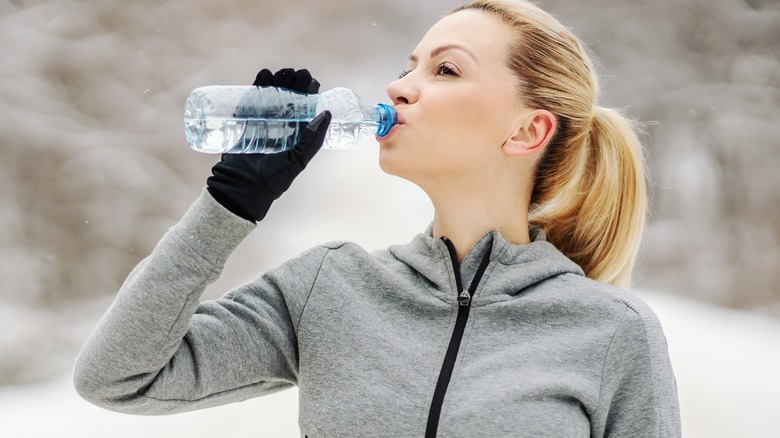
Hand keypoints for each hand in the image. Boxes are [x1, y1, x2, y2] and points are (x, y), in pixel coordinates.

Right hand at [206, 68, 330, 222]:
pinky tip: (265, 75)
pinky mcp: (246, 115)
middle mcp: (283, 120)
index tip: (310, 81)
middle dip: (294, 80)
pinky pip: (253, 95)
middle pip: (290, 92)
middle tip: (296, 75)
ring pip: (273, 90)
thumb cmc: (275, 177)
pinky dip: (259, 82)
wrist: (245, 185)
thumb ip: (312, 139)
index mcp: (299, 128)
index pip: (307, 103)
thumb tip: (326, 113)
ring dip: (278, 78)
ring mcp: (263, 116)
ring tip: (281, 74)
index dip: (310, 89)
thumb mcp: (299, 159)